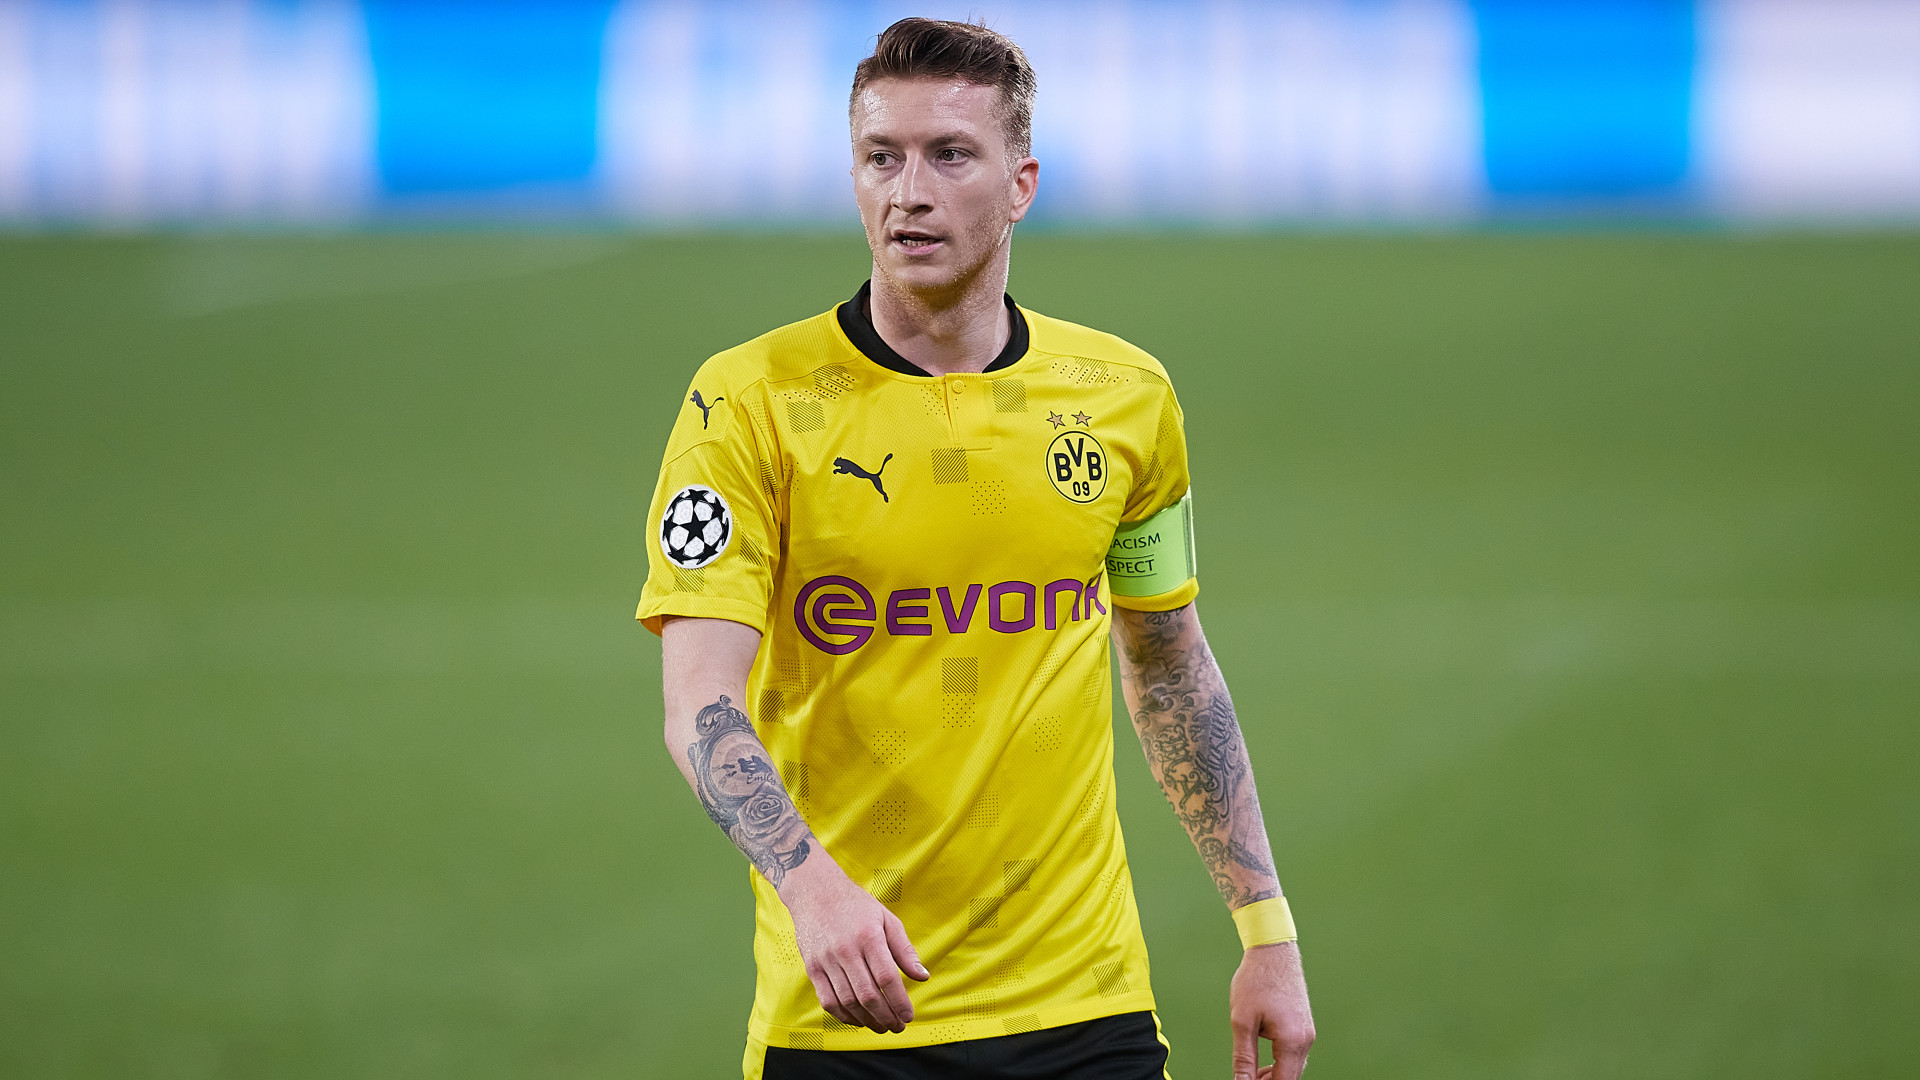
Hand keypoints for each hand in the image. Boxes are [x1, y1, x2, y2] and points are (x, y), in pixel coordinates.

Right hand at [778, 856, 929, 1033]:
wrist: (815, 893)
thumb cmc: (856, 907)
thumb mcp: (886, 920)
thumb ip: (905, 950)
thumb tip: (923, 977)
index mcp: (868, 937)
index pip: (887, 978)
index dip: (899, 1002)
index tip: (908, 1016)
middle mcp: (846, 950)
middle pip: (867, 995)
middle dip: (886, 1017)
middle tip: (897, 1026)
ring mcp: (826, 960)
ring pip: (848, 1002)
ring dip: (867, 1020)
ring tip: (881, 1026)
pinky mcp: (812, 968)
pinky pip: (828, 1001)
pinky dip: (844, 1016)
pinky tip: (858, 1020)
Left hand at [1230, 941, 1314, 1079]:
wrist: (1273, 950)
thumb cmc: (1256, 981)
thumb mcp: (1242, 1021)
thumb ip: (1243, 1057)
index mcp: (1292, 1040)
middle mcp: (1306, 1039)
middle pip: (1290, 1076)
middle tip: (1245, 1078)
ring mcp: (1308, 1032)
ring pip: (1293, 1066)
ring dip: (1274, 1074)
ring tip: (1250, 1072)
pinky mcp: (1304, 1025)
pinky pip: (1294, 1053)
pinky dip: (1280, 1061)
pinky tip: (1262, 1059)